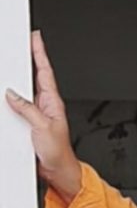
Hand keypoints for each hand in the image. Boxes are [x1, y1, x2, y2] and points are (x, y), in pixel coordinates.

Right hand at [5, 30, 81, 200]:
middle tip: (23, 42)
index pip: (44, 71)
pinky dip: (12, 98)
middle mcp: (45, 105)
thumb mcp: (43, 127)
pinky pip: (18, 106)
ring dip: (18, 79)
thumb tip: (13, 95)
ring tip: (13, 61)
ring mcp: (37, 113)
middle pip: (33, 77)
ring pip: (24, 91)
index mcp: (53, 101)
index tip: (35, 37)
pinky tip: (7, 94)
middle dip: (28, 59)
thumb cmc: (59, 151)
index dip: (40, 53)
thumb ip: (27, 110)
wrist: (59, 169)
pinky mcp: (29, 123)